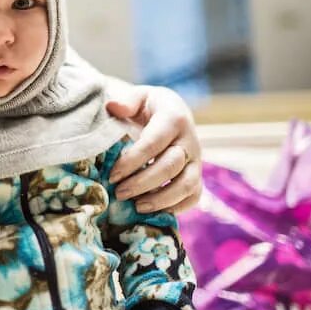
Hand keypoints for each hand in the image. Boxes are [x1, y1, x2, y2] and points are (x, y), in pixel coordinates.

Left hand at [106, 85, 202, 213]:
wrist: (170, 112)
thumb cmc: (148, 107)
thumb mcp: (138, 97)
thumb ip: (127, 101)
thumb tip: (113, 106)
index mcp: (174, 118)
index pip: (154, 143)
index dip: (133, 161)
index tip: (112, 174)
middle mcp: (190, 140)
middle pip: (170, 167)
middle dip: (142, 183)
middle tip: (119, 193)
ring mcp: (197, 160)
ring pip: (186, 185)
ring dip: (161, 200)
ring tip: (136, 207)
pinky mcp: (197, 175)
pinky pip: (194, 196)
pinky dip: (176, 208)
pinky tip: (153, 212)